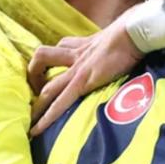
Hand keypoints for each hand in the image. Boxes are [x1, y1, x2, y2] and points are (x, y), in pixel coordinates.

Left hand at [27, 15, 143, 136]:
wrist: (132, 33)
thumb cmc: (131, 33)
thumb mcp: (117, 37)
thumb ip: (113, 43)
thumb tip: (125, 46)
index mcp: (84, 44)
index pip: (61, 46)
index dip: (54, 57)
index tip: (51, 70)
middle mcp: (75, 55)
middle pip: (42, 59)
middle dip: (35, 77)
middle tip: (36, 94)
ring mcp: (76, 70)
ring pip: (47, 86)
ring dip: (37, 103)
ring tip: (31, 119)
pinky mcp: (82, 82)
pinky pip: (60, 102)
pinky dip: (47, 117)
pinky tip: (37, 130)